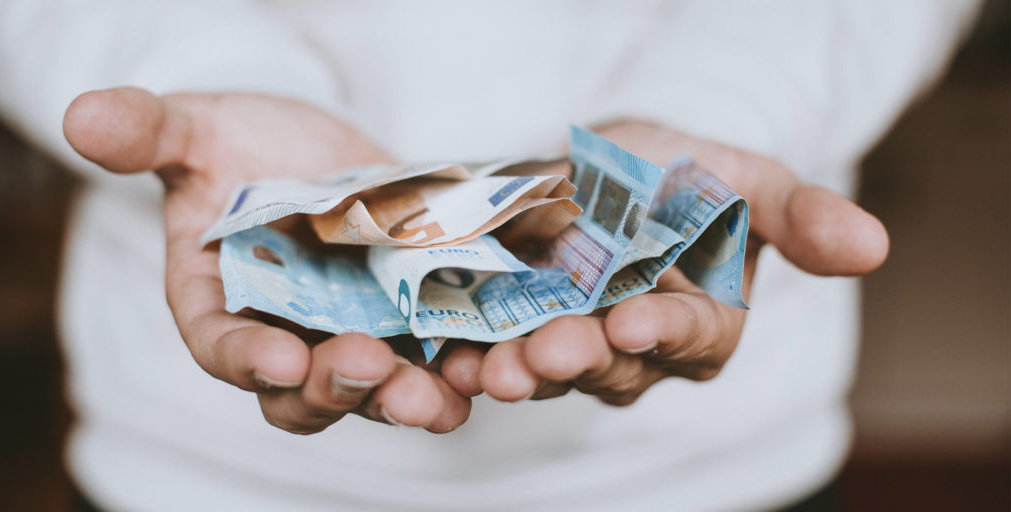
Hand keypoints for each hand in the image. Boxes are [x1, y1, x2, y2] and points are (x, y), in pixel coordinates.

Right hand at [63, 87, 470, 432]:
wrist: (315, 146)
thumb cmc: (242, 142)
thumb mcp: (198, 128)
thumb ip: (147, 131)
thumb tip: (81, 117)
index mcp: (220, 304)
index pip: (221, 346)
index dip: (245, 358)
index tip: (278, 358)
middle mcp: (285, 335)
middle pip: (302, 391)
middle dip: (335, 389)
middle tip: (370, 370)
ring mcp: (352, 334)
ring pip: (374, 390)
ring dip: (405, 400)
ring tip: (437, 399)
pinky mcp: (410, 319)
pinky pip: (432, 358)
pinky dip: (457, 370)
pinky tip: (486, 370)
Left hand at [439, 120, 888, 404]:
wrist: (615, 164)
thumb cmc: (692, 172)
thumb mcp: (748, 177)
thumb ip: (799, 215)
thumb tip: (873, 247)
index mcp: (704, 323)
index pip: (692, 338)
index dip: (665, 332)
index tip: (635, 320)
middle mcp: (639, 348)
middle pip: (611, 366)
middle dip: (577, 359)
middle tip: (542, 353)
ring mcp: (575, 342)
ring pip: (550, 369)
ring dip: (518, 370)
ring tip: (486, 366)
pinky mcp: (518, 327)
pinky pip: (497, 349)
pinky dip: (471, 354)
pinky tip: (446, 354)